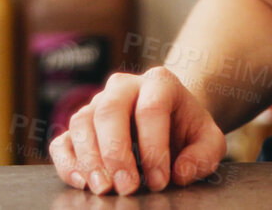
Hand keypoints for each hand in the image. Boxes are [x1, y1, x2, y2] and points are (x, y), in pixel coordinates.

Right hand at [49, 66, 226, 194]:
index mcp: (159, 83)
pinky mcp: (80, 126)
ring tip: (104, 188)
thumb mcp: (209, 140)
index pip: (151, 109)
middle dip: (116, 153)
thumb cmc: (187, 130)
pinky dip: (67, 162)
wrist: (169, 120)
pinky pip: (62, 141)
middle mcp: (123, 87)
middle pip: (109, 110)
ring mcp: (97, 103)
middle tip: (127, 187)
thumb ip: (204, 155)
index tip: (160, 181)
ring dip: (90, 159)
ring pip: (81, 123)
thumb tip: (181, 172)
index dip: (154, 147)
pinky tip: (82, 182)